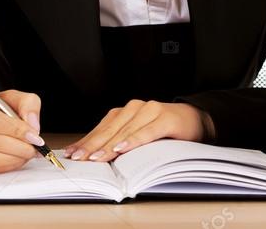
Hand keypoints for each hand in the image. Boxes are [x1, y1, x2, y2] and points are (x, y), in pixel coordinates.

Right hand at [0, 87, 44, 173]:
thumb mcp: (8, 97)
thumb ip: (27, 104)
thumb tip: (32, 125)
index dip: (17, 131)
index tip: (34, 137)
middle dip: (18, 148)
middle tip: (33, 149)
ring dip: (11, 160)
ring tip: (24, 156)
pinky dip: (0, 168)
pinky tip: (10, 161)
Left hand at [63, 99, 211, 162]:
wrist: (194, 119)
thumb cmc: (164, 130)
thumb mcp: (138, 135)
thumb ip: (120, 142)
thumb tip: (94, 157)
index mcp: (125, 112)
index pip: (101, 128)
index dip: (86, 141)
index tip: (71, 153)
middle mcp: (135, 108)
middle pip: (109, 129)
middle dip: (92, 145)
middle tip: (78, 158)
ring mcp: (150, 111)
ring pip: (125, 131)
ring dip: (109, 145)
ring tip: (95, 157)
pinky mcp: (165, 119)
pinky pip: (146, 132)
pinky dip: (133, 140)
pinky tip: (122, 149)